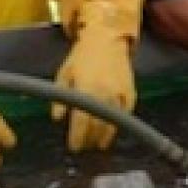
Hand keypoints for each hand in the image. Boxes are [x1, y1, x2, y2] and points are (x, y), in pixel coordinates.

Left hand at [53, 26, 135, 150]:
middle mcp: (104, 93)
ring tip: (96, 144)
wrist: (107, 40)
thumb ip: (60, 96)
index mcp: (85, 88)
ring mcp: (119, 94)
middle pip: (96, 125)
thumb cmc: (81, 57)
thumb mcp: (64, 74)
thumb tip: (57, 118)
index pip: (80, 120)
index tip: (73, 147)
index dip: (77, 136)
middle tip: (82, 147)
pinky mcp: (130, 93)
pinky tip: (111, 133)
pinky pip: (125, 115)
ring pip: (112, 122)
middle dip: (89, 139)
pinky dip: (118, 125)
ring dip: (103, 136)